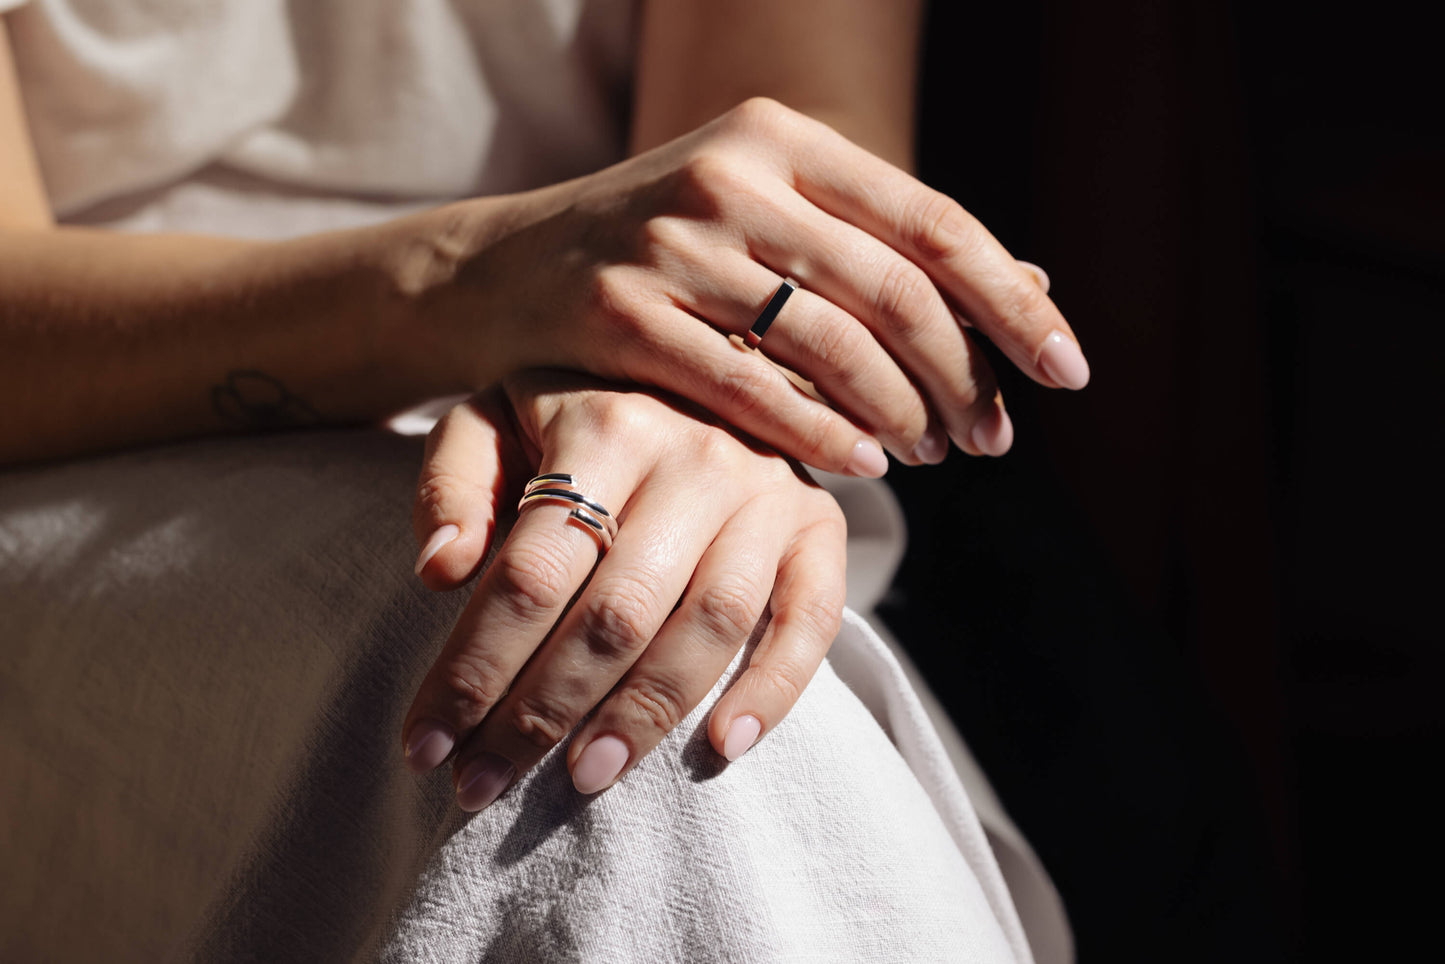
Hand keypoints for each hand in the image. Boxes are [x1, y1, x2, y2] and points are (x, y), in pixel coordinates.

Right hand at [386, 98, 1085, 476]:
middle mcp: (731, 175)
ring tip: (932, 456)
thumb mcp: (768, 214)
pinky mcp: (618, 313)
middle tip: (994, 439)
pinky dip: (816, 433)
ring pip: (826, 342)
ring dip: (899, 412)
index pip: (931, 220)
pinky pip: (747, 388)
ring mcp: (669, 242)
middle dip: (961, 376)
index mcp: (782, 139)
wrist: (503, 269)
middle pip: (891, 289)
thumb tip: (1030, 281)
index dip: (1011, 302)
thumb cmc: (661, 250)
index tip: (1067, 371)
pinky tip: (861, 465)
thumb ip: (879, 243)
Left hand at [399, 371, 847, 809]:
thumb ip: (454, 482)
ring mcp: (768, 491)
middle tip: (483, 786)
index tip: (423, 746)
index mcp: (605, 426)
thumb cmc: (577, 412)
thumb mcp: (495, 415)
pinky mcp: (820, 525)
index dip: (474, 668)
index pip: (532, 573)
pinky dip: (775, 687)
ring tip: (584, 780)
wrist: (703, 366)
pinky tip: (725, 746)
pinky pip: (813, 618)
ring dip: (646, 715)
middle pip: (617, 611)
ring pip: (711, 623)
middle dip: (542, 712)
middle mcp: (695, 455)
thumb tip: (438, 572)